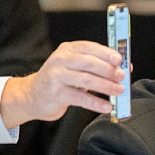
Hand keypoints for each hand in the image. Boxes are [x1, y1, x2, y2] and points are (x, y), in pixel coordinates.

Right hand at [0, 41, 124, 127]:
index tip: (120, 59)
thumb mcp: (73, 67)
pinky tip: (107, 106)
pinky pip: (81, 98)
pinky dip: (96, 103)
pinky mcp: (57, 94)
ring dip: (106, 86)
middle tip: (121, 77)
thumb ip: (95, 65)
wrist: (31, 95)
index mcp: (67, 50)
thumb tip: (123, 67)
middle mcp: (60, 60)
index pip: (90, 47)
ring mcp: (57, 77)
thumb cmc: (58, 80)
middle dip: (109, 70)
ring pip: (87, 80)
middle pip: (89, 63)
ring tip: (118, 90)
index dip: (107, 53)